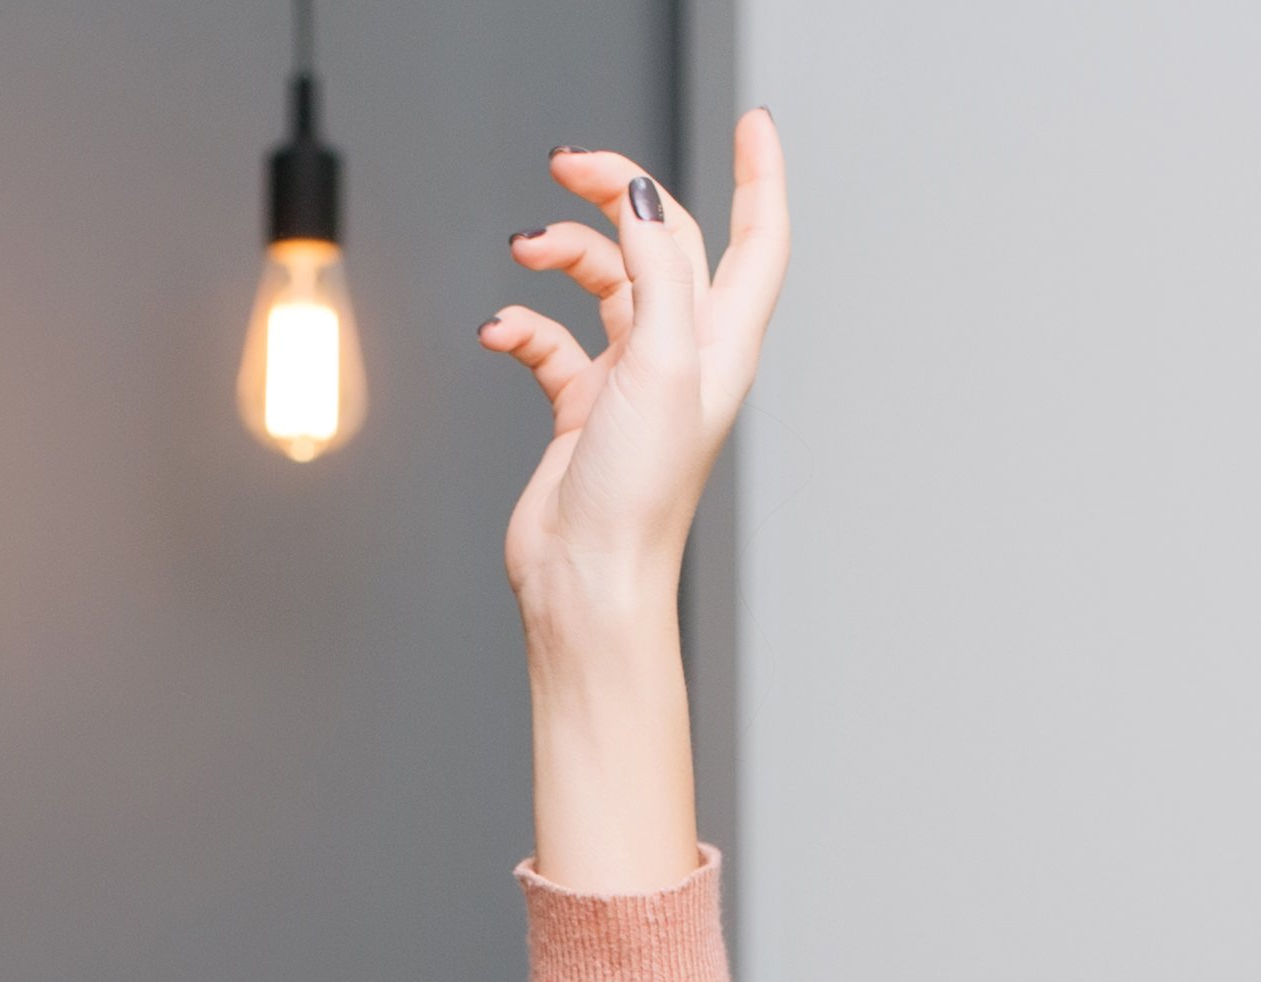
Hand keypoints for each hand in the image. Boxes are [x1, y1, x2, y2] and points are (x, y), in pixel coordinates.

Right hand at [486, 116, 789, 651]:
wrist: (587, 579)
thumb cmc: (637, 495)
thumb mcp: (658, 362)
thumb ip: (655, 270)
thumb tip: (641, 199)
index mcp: (721, 342)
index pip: (757, 239)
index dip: (760, 177)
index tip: (752, 123)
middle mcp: (683, 354)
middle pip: (663, 242)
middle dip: (617, 194)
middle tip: (567, 164)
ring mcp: (632, 379)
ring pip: (604, 282)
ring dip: (563, 255)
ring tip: (524, 249)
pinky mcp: (583, 408)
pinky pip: (552, 342)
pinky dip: (524, 325)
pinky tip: (500, 330)